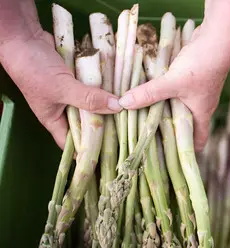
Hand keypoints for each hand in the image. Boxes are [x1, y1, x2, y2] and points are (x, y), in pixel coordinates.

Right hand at [0, 1, 120, 148]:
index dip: (88, 150)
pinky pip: (94, 85)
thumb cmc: (33, 69)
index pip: (72, 142)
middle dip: (106, 124)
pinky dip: (105, 85)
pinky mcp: (78, 77)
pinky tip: (123, 88)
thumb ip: (88, 99)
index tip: (109, 153)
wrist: (24, 37)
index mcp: (54, 119)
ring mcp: (72, 92)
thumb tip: (117, 107)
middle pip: (88, 122)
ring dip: (108, 103)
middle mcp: (64, 108)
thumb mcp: (62, 88)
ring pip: (93, 102)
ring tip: (131, 110)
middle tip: (128, 128)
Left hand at [117, 24, 229, 150]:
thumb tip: (123, 104)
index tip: (166, 157)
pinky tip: (151, 90)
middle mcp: (201, 106)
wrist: (218, 39)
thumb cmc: (202, 66)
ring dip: (165, 110)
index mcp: (201, 114)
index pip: (197, 142)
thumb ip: (149, 93)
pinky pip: (177, 91)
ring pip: (180, 107)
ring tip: (143, 114)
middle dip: (168, 132)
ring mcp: (197, 91)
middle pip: (185, 125)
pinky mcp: (193, 77)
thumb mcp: (172, 82)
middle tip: (147, 137)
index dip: (185, 152)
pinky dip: (166, 93)